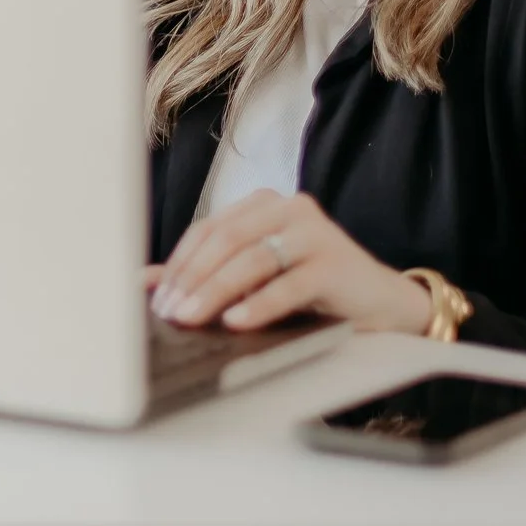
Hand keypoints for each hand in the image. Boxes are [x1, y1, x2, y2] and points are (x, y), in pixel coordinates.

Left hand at [148, 190, 432, 334]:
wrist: (381, 304)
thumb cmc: (312, 292)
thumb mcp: (255, 281)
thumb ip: (205, 276)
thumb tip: (144, 283)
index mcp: (263, 205)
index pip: (208, 229)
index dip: (178, 264)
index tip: (156, 299)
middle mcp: (288, 208)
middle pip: (225, 240)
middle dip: (191, 279)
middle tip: (169, 312)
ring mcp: (313, 231)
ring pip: (251, 258)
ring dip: (215, 291)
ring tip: (192, 318)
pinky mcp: (334, 261)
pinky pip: (287, 283)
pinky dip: (259, 304)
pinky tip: (237, 321)